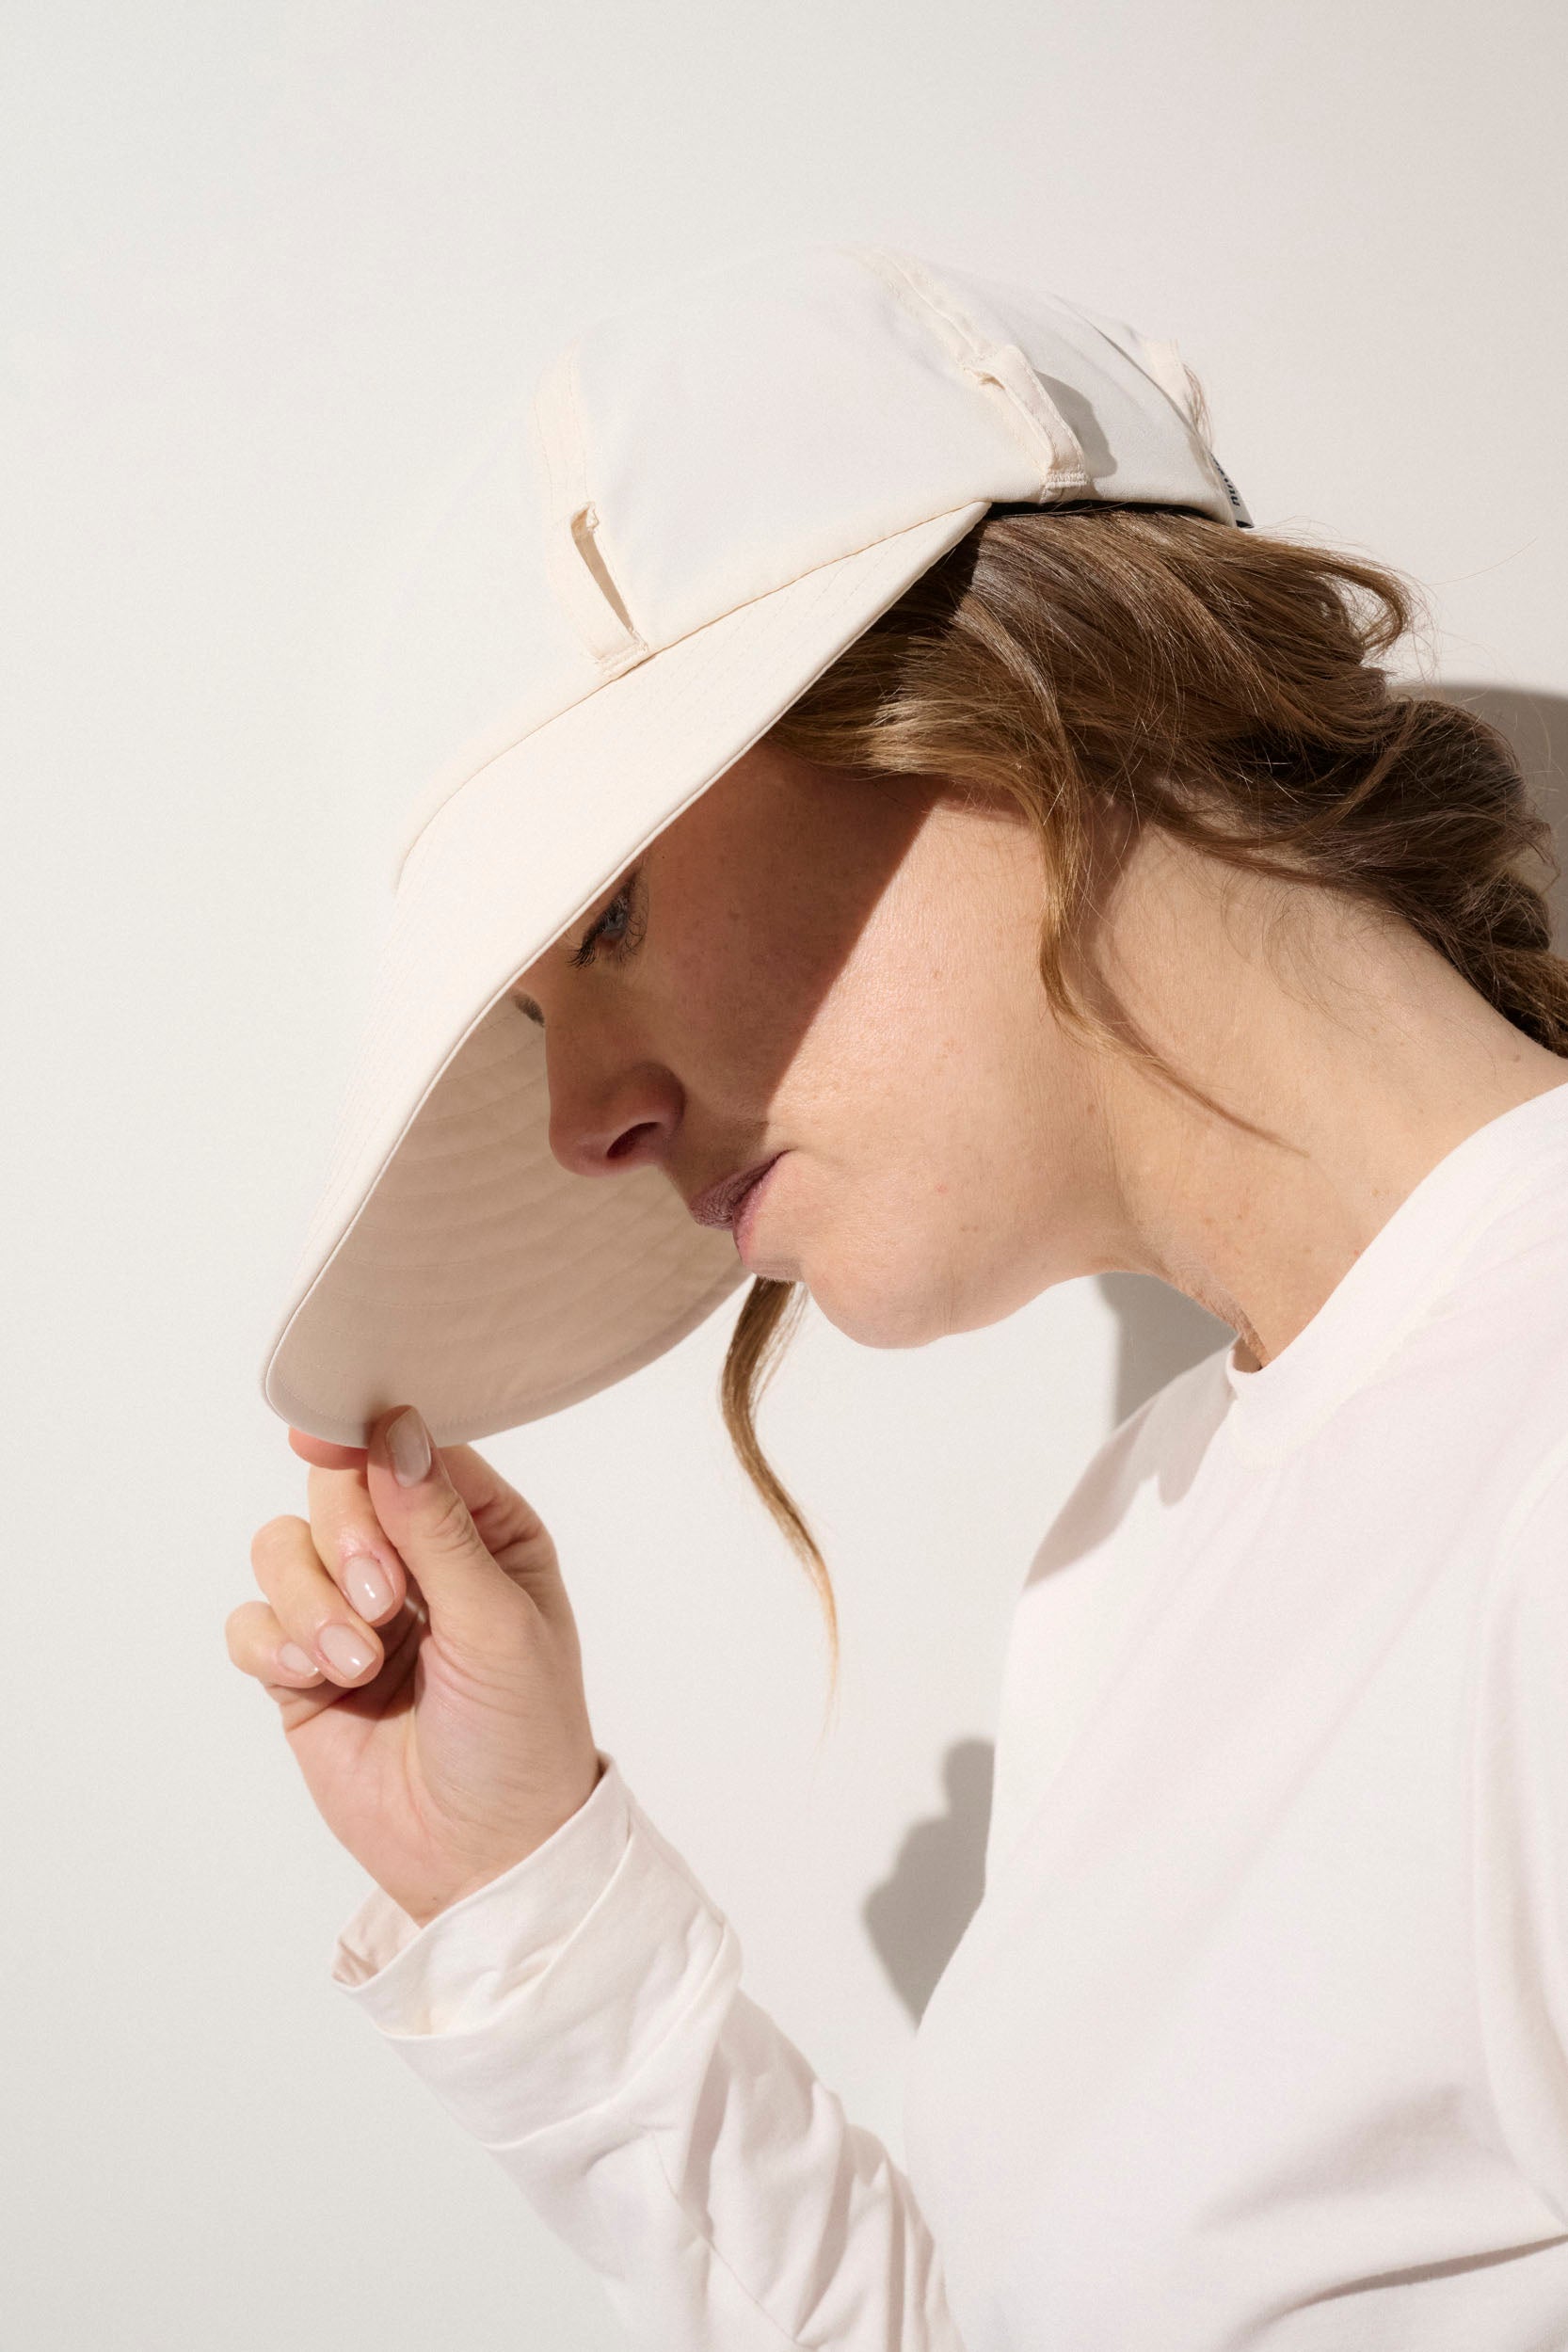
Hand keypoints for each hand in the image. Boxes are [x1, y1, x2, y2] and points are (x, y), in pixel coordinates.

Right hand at [227, 1405, 603, 1926]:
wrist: (481, 1858)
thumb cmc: (520, 1737)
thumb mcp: (496, 1623)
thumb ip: (439, 1527)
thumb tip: (395, 1427)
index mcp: (482, 1531)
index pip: (411, 1449)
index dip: (364, 1438)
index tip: (320, 1440)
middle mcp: (412, 1560)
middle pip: (335, 1488)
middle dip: (344, 1541)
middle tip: (382, 1604)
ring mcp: (351, 1611)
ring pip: (281, 1548)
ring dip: (308, 1602)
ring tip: (356, 1665)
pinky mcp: (302, 1668)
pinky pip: (251, 1620)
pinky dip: (273, 1645)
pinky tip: (316, 1682)